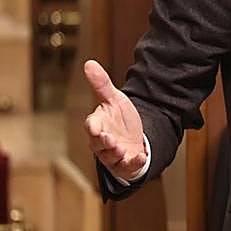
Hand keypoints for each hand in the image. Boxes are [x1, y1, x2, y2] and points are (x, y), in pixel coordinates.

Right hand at [83, 59, 147, 181]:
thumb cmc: (119, 120)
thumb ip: (102, 85)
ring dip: (116, 153)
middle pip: (98, 144)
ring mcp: (113, 155)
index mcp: (97, 125)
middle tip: (109, 140)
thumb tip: (89, 63)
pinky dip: (134, 163)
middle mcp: (101, 142)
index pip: (91, 126)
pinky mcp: (125, 165)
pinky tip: (142, 157)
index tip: (94, 127)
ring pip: (110, 157)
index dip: (92, 127)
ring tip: (122, 148)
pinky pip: (128, 167)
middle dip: (103, 142)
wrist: (135, 137)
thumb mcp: (114, 100)